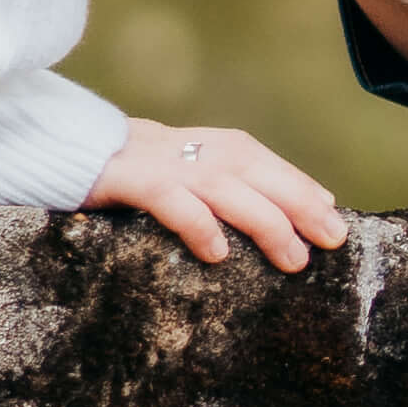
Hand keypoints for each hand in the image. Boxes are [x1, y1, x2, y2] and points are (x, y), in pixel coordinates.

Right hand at [70, 117, 348, 268]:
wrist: (71, 150)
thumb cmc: (144, 174)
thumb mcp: (195, 174)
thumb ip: (240, 186)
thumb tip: (306, 211)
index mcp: (216, 147)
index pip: (270, 167)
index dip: (305, 191)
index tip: (336, 223)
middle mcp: (197, 151)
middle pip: (259, 173)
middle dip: (300, 205)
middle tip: (332, 241)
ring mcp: (165, 164)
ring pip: (226, 189)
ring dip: (264, 222)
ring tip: (293, 259)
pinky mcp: (131, 180)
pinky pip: (171, 201)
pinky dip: (198, 224)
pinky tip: (218, 253)